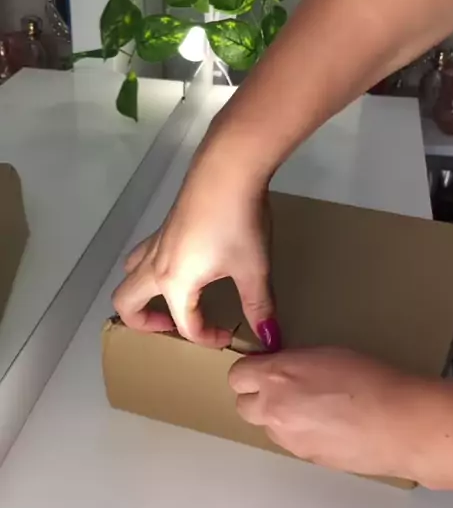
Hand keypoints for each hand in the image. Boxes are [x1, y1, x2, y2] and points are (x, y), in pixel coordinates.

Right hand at [112, 149, 280, 348]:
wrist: (228, 168)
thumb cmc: (239, 222)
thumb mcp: (254, 269)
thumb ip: (259, 307)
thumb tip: (271, 339)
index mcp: (175, 283)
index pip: (185, 326)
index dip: (208, 338)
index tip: (232, 335)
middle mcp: (155, 265)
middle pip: (126, 303)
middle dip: (145, 324)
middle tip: (175, 326)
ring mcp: (156, 241)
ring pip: (130, 275)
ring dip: (142, 294)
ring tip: (173, 298)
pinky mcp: (165, 224)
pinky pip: (144, 255)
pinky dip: (152, 270)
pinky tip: (185, 264)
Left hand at [229, 347, 452, 486]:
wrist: (401, 424)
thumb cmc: (372, 380)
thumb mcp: (327, 355)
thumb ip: (294, 363)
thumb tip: (282, 369)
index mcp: (277, 377)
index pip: (237, 375)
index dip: (251, 371)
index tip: (265, 369)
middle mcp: (274, 409)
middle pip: (243, 406)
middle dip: (258, 397)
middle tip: (285, 390)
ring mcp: (288, 438)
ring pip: (267, 427)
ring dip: (279, 417)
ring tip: (315, 409)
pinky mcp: (305, 458)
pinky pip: (290, 443)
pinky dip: (301, 434)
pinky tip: (329, 427)